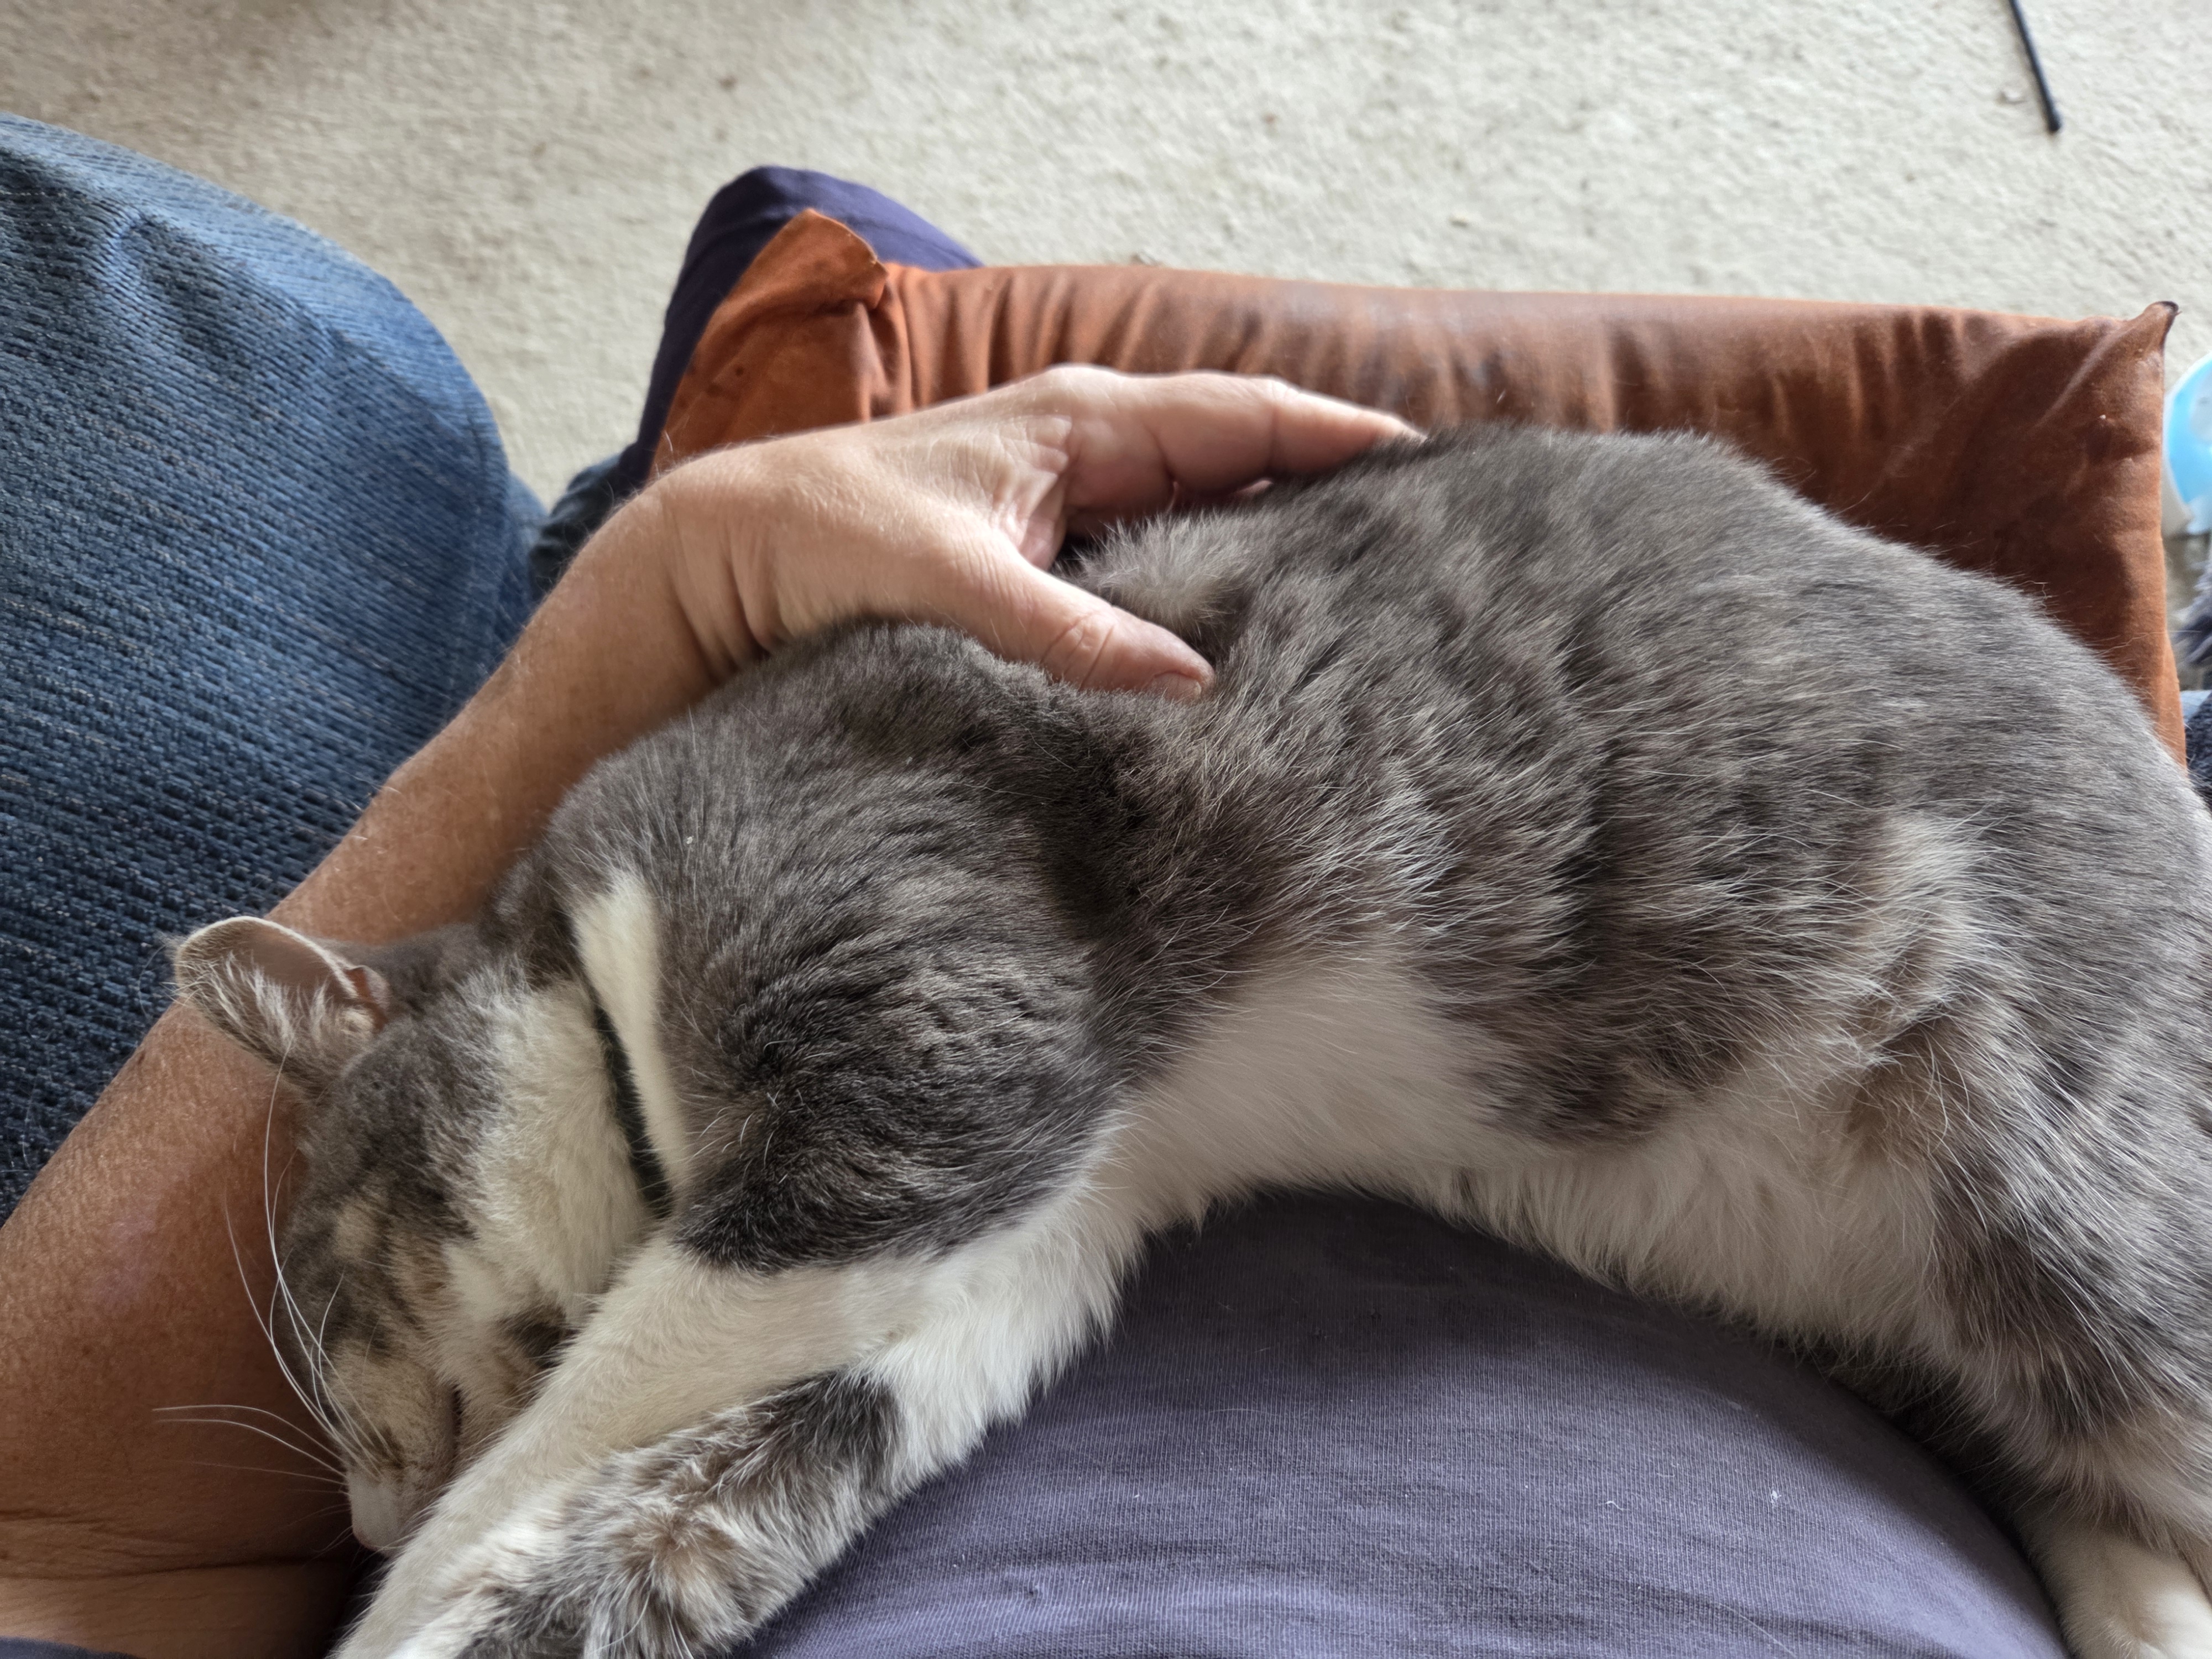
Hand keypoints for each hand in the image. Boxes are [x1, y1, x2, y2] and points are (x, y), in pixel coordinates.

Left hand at [641, 365, 1416, 697]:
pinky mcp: (1049, 561)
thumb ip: (1062, 627)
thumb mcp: (944, 578)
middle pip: (1247, 459)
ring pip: (1209, 511)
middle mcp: (1090, 452)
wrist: (722, 560)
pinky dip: (1216, 583)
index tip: (1438, 471)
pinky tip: (1257, 632)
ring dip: (1282, 541)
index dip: (1344, 438)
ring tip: (1375, 592)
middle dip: (1336, 488)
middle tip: (1435, 542)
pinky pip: (1162, 559)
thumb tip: (1190, 681)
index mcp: (1081, 422)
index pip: (1246, 417)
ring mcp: (1074, 504)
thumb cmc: (821, 537)